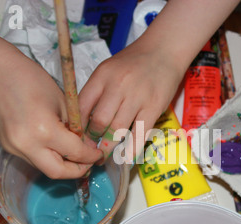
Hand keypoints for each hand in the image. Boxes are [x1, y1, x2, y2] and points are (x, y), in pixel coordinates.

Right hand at [0, 54, 102, 178]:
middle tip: (88, 163)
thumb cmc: (32, 81)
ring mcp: (14, 148)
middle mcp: (27, 144)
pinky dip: (47, 157)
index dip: (90, 157)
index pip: (75, 153)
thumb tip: (86, 146)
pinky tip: (55, 147)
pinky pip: (32, 159)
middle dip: (77, 171)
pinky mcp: (7, 147)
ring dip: (61, 165)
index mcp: (44, 130)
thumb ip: (76, 128)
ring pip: (44, 167)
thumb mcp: (64, 103)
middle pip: (57, 172)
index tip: (97, 155)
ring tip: (73, 154)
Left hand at [78, 40, 183, 163]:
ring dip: (109, 146)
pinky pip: (140, 133)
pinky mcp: (154, 107)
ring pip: (118, 129)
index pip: (82, 106)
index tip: (77, 138)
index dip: (78, 126)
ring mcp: (138, 97)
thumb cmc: (133, 62)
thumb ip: (96, 92)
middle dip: (93, 139)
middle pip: (99, 121)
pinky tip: (126, 157)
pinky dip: (132, 148)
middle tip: (91, 149)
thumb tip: (84, 122)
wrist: (163, 50)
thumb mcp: (108, 70)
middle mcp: (118, 85)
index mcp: (102, 76)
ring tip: (105, 154)